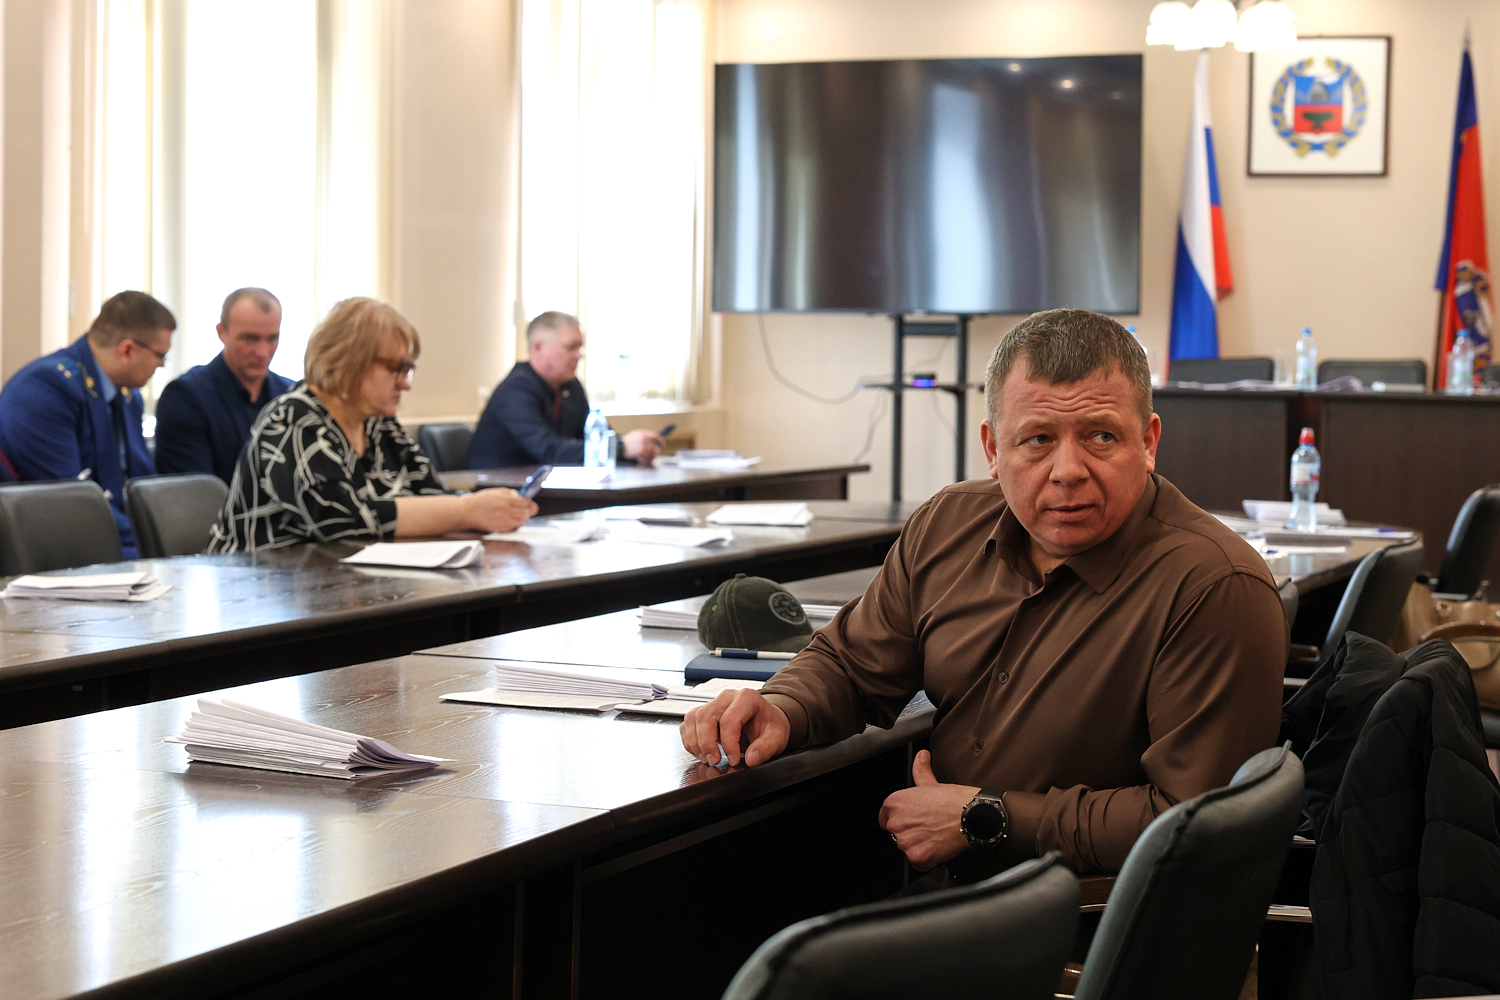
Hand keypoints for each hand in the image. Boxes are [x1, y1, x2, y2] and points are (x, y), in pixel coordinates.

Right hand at [464, 488, 536, 532]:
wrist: (468, 512)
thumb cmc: (481, 501)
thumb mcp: (497, 491)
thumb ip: (510, 494)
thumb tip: (521, 497)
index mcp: (506, 500)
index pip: (526, 503)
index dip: (530, 504)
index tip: (531, 505)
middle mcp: (507, 511)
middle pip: (526, 513)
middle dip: (527, 512)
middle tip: (525, 511)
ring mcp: (504, 521)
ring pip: (521, 522)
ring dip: (522, 519)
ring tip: (518, 516)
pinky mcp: (501, 529)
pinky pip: (514, 528)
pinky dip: (515, 525)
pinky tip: (511, 521)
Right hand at [621, 429, 664, 463]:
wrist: (618, 446)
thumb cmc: (626, 442)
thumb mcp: (635, 435)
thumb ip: (644, 437)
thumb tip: (653, 442)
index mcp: (643, 433)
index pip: (656, 436)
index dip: (661, 441)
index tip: (663, 445)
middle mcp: (645, 438)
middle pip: (656, 448)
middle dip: (656, 453)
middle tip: (654, 456)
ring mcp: (643, 445)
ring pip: (652, 454)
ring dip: (650, 459)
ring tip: (646, 460)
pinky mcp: (641, 451)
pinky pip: (646, 458)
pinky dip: (644, 461)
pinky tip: (641, 461)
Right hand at [680, 688, 789, 767]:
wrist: (765, 721)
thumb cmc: (769, 725)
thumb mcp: (777, 737)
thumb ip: (766, 748)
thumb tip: (751, 759)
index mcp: (747, 698)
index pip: (729, 719)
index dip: (729, 743)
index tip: (734, 760)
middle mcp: (727, 697)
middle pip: (706, 716)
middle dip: (706, 743)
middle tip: (714, 761)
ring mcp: (714, 703)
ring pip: (693, 718)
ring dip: (695, 742)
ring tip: (706, 758)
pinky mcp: (704, 712)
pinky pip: (688, 723)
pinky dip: (689, 740)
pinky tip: (700, 752)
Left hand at [878, 750, 976, 871]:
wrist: (971, 815)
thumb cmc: (952, 800)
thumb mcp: (931, 782)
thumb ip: (920, 770)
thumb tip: (921, 756)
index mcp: (894, 803)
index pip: (885, 817)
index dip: (900, 819)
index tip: (911, 820)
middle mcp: (895, 823)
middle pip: (896, 834)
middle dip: (910, 833)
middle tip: (928, 827)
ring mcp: (905, 841)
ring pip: (907, 848)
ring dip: (918, 846)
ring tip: (935, 835)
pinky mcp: (917, 857)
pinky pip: (918, 863)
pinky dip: (927, 859)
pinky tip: (938, 847)